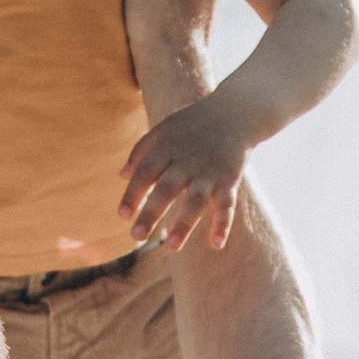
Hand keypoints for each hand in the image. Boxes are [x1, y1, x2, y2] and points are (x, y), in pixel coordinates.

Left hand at [120, 87, 249, 253]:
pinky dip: (223, 224)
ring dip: (184, 224)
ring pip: (195, 200)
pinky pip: (227, 205)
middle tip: (136, 236)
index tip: (123, 215)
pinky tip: (216, 244)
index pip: (145, 172)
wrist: (236, 111)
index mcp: (168, 148)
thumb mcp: (165, 128)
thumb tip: (122, 176)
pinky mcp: (230, 180)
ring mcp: (210, 172)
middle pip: (166, 189)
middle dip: (151, 213)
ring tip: (171, 246)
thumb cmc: (194, 123)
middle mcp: (187, 161)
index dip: (133, 193)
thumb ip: (142, 150)